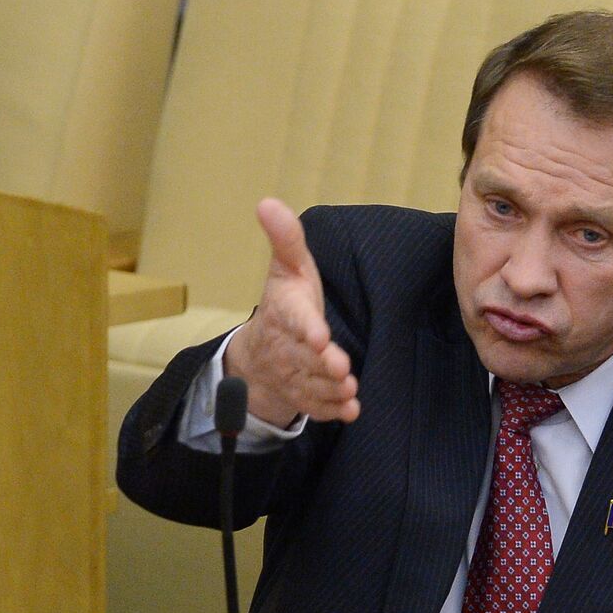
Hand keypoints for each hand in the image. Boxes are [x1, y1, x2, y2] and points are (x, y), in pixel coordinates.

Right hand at [223, 199, 359, 425]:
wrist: (262, 354)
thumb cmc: (286, 304)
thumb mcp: (288, 268)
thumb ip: (286, 239)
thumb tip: (268, 201)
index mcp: (285, 312)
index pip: (295, 319)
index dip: (306, 328)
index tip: (320, 334)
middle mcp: (286, 346)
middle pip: (305, 357)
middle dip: (323, 364)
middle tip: (342, 368)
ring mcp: (294, 374)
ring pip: (313, 384)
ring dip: (331, 388)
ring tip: (349, 389)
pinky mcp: (304, 396)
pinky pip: (316, 407)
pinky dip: (332, 411)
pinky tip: (350, 411)